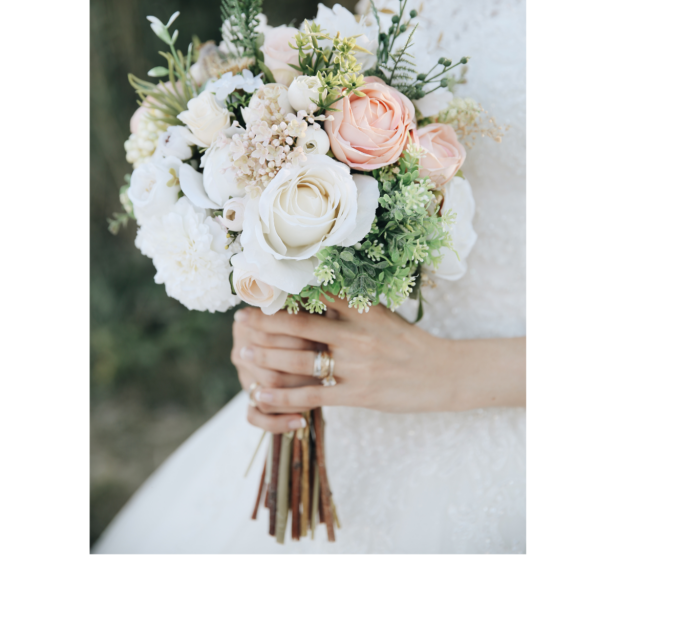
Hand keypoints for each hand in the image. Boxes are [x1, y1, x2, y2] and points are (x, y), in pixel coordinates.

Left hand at [232, 298, 464, 432]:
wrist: (446, 373)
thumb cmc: (409, 344)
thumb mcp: (382, 316)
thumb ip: (350, 306)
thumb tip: (314, 292)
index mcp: (362, 310)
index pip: (315, 296)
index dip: (283, 294)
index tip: (257, 290)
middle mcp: (357, 334)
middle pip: (300, 326)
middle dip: (265, 323)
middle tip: (239, 321)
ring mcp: (358, 365)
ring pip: (301, 359)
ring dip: (267, 355)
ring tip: (242, 352)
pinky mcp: (360, 393)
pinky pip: (313, 394)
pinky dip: (283, 395)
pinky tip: (261, 394)